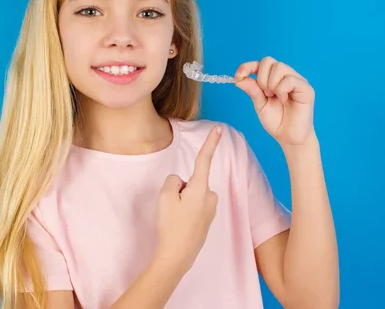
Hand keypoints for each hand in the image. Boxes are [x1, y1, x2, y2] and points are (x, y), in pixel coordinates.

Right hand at [156, 124, 221, 273]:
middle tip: (172, 209)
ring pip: (190, 194)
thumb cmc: (171, 225)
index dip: (210, 143)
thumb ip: (173, 180)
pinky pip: (192, 206)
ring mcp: (210, 209)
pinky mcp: (207, 219)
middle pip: (190, 181)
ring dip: (181, 202)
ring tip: (176, 218)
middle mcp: (210, 197)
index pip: (204, 160)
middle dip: (179, 190)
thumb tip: (180, 182)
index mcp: (200, 188)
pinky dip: (184, 212)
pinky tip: (180, 225)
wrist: (177, 255)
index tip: (219, 129)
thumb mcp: (165, 196)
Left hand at [234, 56, 315, 145]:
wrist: (289, 137)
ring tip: (274, 97)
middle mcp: (286, 76)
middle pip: (268, 61)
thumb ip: (252, 90)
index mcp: (274, 78)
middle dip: (260, 77)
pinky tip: (283, 100)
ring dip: (271, 83)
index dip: (247, 67)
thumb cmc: (276, 121)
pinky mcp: (306, 89)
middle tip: (264, 94)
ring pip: (279, 67)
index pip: (261, 63)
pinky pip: (289, 80)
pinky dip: (281, 90)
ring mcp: (297, 81)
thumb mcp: (259, 104)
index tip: (238, 77)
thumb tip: (239, 78)